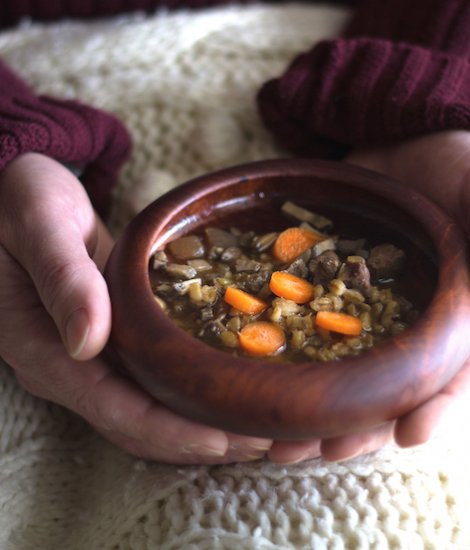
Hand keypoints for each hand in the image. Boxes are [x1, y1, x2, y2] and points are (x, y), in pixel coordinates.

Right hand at [0, 153, 270, 463]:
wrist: (16, 194)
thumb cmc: (20, 199)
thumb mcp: (40, 226)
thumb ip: (64, 280)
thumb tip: (89, 342)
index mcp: (43, 348)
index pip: (113, 409)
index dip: (170, 431)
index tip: (223, 441)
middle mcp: (67, 365)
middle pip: (137, 423)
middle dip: (196, 439)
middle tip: (259, 441)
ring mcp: (88, 356)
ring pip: (147, 409)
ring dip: (199, 423)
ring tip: (253, 426)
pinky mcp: (109, 341)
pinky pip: (150, 381)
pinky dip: (189, 393)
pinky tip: (225, 388)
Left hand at [268, 130, 469, 462]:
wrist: (407, 146)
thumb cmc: (461, 166)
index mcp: (463, 316)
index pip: (462, 375)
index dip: (441, 409)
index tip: (410, 434)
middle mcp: (415, 328)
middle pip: (392, 394)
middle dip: (359, 428)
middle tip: (318, 451)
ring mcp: (369, 317)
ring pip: (347, 381)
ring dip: (316, 416)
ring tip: (277, 442)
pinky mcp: (330, 298)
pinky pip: (310, 339)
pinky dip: (290, 370)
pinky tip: (260, 390)